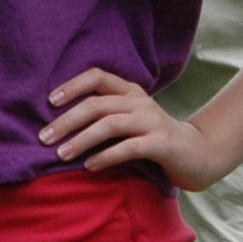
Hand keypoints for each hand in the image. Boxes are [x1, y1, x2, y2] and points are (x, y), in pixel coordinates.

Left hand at [42, 69, 229, 187]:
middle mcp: (140, 102)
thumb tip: (59, 124)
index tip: (49, 102)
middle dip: (66, 120)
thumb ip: (104, 115)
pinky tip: (90, 165)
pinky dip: (106, 156)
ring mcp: (152, 122)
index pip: (97, 76)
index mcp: (130, 91)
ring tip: (61, 154)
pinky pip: (129, 147)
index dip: (72, 86)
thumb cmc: (153, 138)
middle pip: (97, 104)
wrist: (198, 154)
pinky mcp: (162, 144)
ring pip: (110, 124)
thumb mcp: (129, 120)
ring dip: (81, 140)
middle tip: (44, 137)